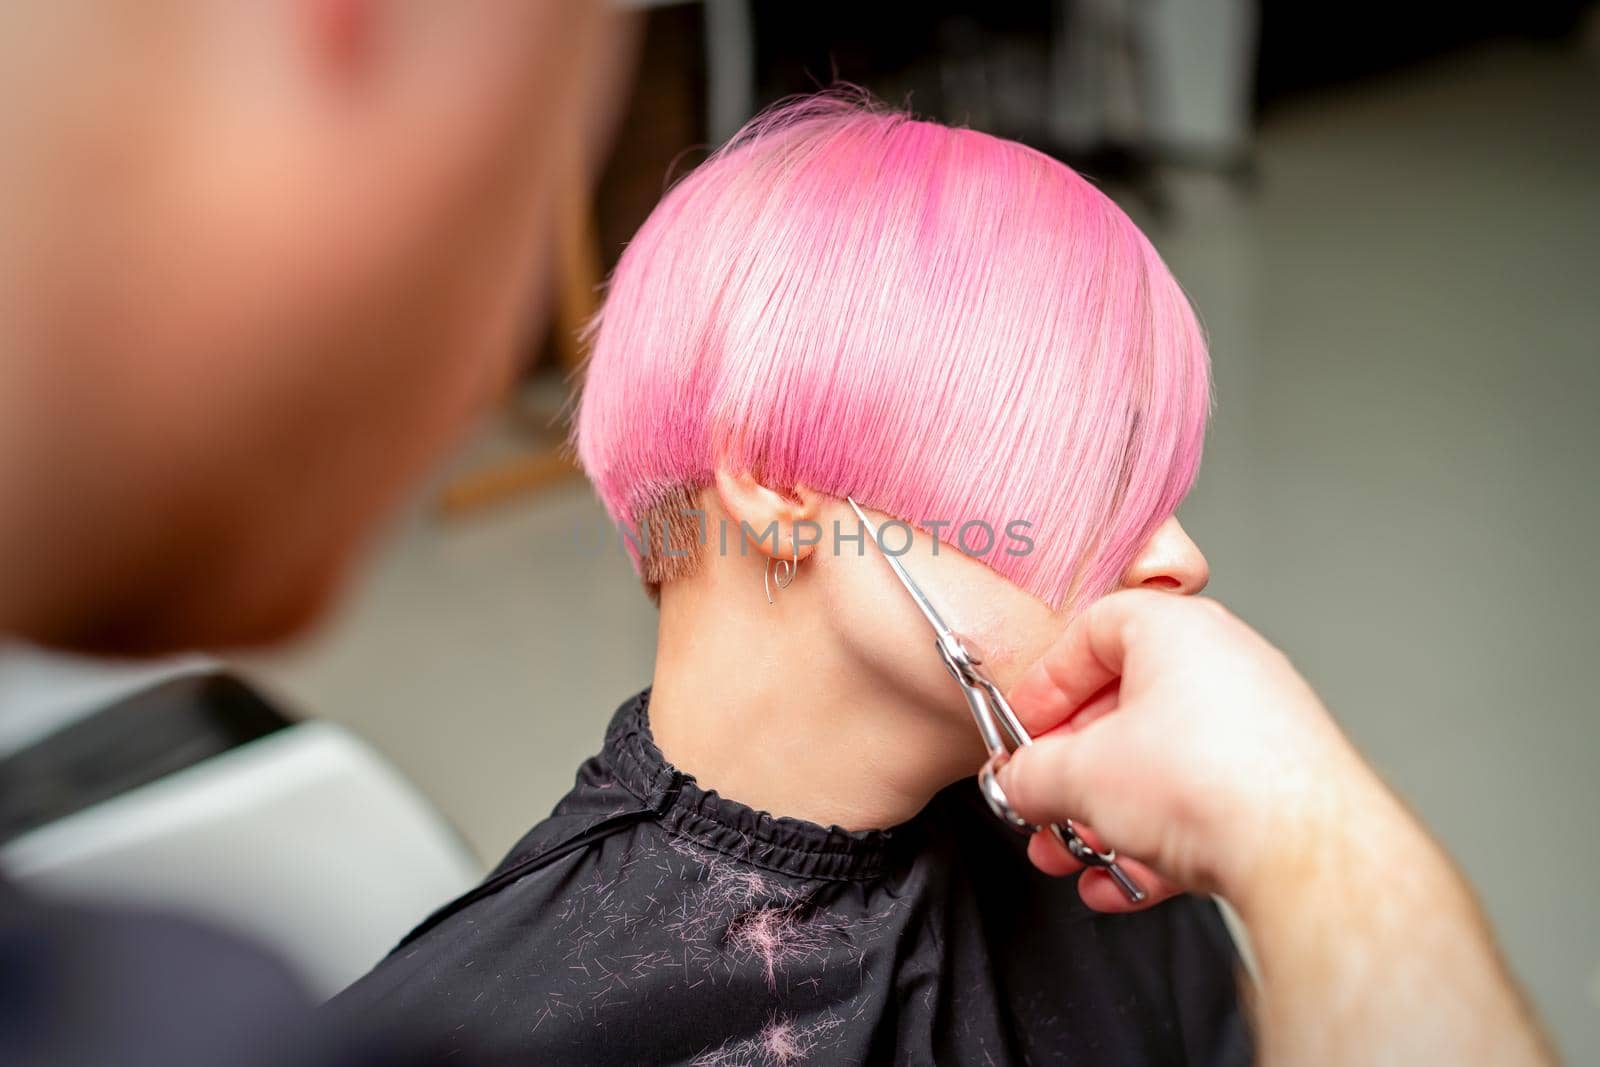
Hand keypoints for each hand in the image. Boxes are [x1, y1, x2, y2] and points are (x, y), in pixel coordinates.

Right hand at [1000, 590, 1380, 912]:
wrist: (1303, 852)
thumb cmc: (1206, 780)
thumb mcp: (1079, 773)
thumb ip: (1031, 775)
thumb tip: (1018, 783)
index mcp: (1178, 631)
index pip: (1094, 632)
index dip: (1048, 683)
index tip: (1024, 726)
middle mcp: (1226, 668)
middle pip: (1125, 709)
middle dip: (1072, 769)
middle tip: (1041, 802)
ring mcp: (1258, 728)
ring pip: (1160, 767)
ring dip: (1105, 816)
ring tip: (1072, 855)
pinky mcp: (1279, 788)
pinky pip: (1200, 806)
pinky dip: (1155, 841)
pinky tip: (1121, 883)